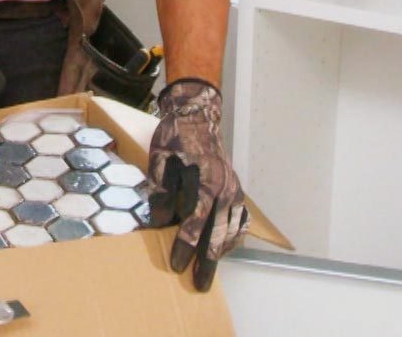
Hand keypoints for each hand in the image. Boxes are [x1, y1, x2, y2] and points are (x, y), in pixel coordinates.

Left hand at [145, 78, 247, 290]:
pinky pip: (241, 220)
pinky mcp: (237, 190)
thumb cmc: (176, 137)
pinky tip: (223, 250)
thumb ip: (161, 189)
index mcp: (204, 179)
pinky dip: (234, 238)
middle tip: (199, 285)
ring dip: (220, 253)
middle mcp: (224, 188)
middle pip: (217, 232)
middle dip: (207, 261)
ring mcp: (234, 190)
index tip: (176, 264)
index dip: (186, 244)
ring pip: (231, 230)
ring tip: (209, 274)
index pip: (195, 220)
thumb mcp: (160, 157)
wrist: (198, 117)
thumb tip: (160, 222)